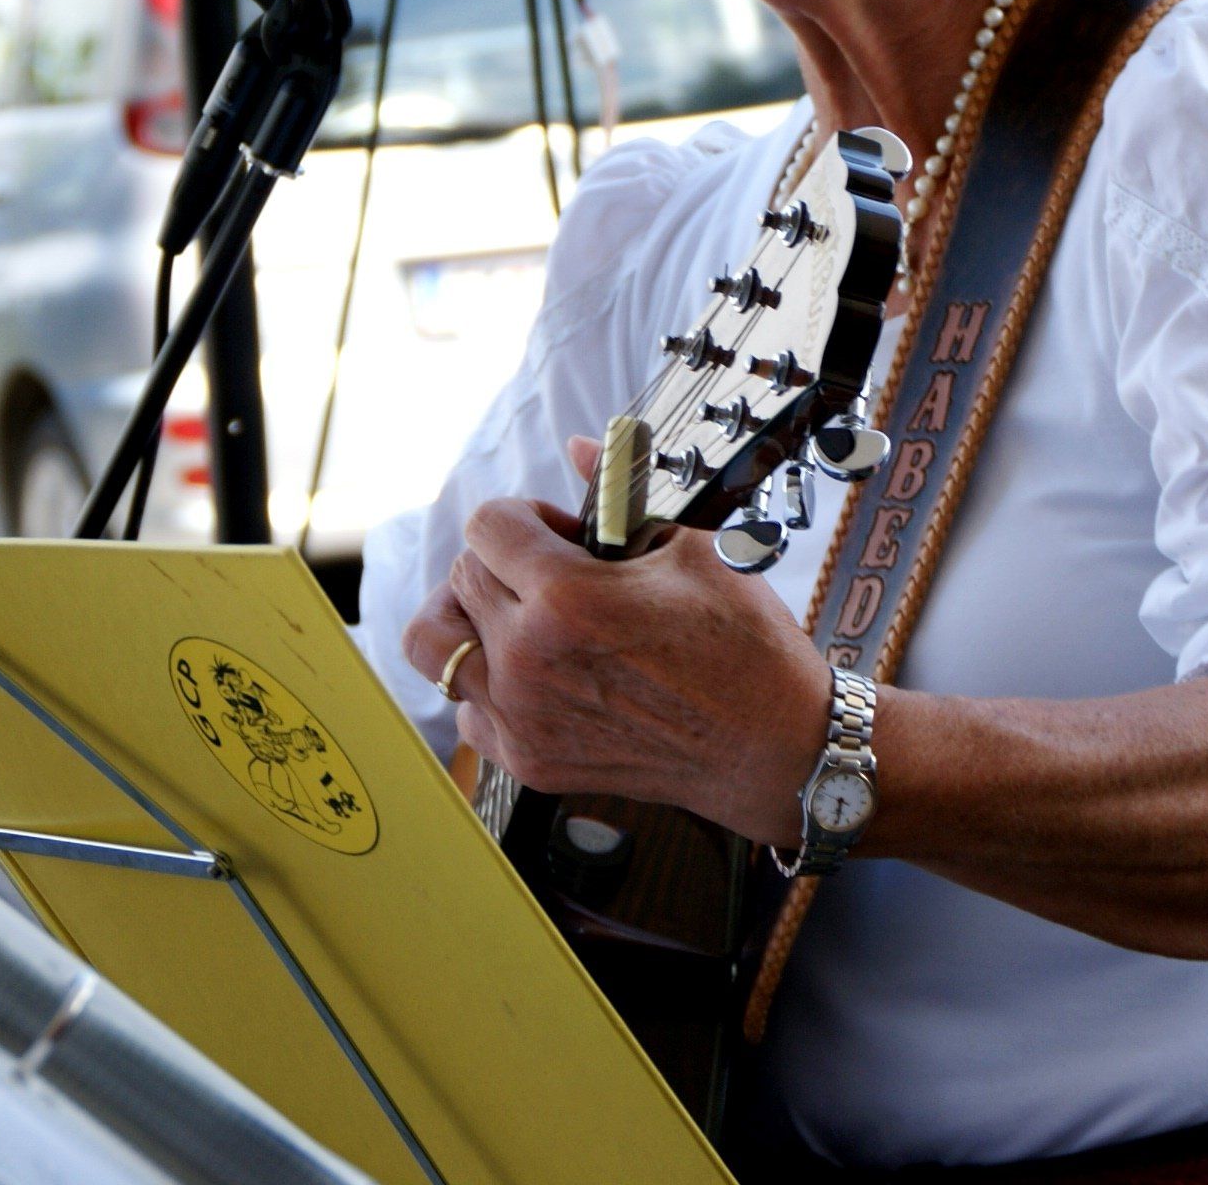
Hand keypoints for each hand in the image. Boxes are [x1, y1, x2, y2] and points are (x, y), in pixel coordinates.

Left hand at [402, 437, 831, 844]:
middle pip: (461, 579)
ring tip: (517, 617)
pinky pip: (466, 710)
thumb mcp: (694, 548)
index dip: (524, 516)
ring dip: (470, 620)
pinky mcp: (528, 758)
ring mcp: (522, 716)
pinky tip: (536, 673)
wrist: (772, 746)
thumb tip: (582, 448)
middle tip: (552, 572)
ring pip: (436, 647)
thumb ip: (621, 495)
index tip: (559, 531)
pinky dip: (488, 685)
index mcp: (567, 599)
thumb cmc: (744, 649)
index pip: (487, 526)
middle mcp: (529, 660)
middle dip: (503, 562)